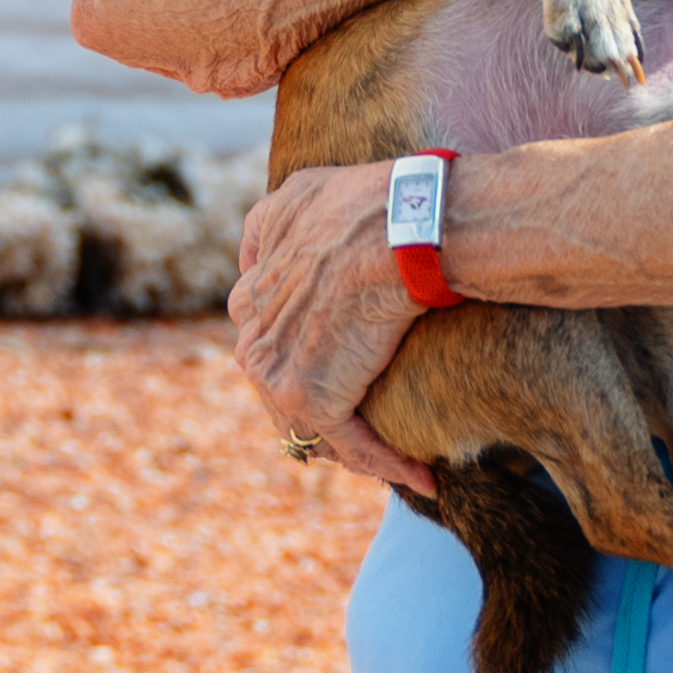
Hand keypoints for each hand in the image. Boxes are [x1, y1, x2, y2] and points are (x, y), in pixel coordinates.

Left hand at [226, 162, 439, 492]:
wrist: (399, 228)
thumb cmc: (363, 205)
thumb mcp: (294, 196)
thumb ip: (264, 226)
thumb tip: (251, 255)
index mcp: (248, 300)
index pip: (267, 351)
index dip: (305, 366)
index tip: (342, 374)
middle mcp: (254, 342)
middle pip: (284, 397)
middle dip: (327, 417)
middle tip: (375, 431)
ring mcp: (279, 374)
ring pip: (315, 429)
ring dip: (359, 449)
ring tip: (403, 462)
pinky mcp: (315, 399)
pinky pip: (353, 445)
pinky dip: (390, 464)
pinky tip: (424, 476)